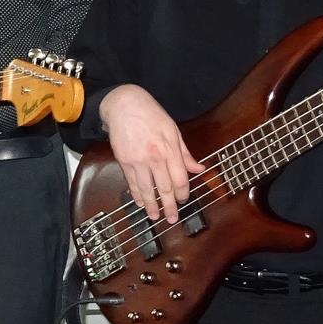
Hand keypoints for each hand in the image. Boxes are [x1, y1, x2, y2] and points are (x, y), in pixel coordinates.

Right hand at [101, 85, 204, 226]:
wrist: (125, 105)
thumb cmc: (151, 115)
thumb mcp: (173, 130)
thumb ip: (185, 153)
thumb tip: (198, 169)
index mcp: (170, 149)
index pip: (180, 178)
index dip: (183, 193)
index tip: (183, 200)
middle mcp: (155, 157)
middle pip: (164, 188)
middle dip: (169, 206)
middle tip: (172, 218)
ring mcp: (138, 160)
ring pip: (147, 189)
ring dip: (151, 205)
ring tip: (155, 217)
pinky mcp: (124, 161)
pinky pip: (132, 182)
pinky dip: (136, 194)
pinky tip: (140, 203)